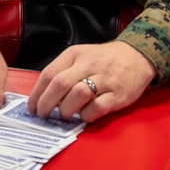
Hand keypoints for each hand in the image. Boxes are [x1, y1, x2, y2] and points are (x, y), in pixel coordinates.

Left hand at [27, 41, 156, 122]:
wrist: (136, 56)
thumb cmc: (103, 59)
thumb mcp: (81, 56)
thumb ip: (64, 71)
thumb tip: (43, 96)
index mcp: (75, 54)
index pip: (49, 73)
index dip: (37, 93)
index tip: (32, 107)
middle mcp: (88, 64)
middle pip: (60, 84)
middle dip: (46, 103)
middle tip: (43, 115)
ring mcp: (104, 79)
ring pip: (78, 94)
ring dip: (66, 109)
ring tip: (65, 115)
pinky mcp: (118, 94)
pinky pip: (97, 108)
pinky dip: (86, 116)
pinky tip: (84, 116)